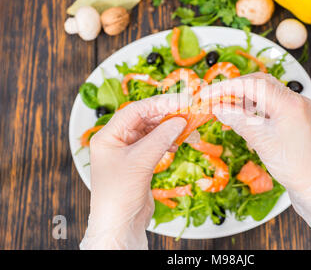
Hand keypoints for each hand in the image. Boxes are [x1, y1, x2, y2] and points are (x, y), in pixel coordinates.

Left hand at [80, 94, 187, 249]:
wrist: (120, 225)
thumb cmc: (119, 195)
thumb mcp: (140, 162)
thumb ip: (160, 138)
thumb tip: (179, 120)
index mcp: (108, 136)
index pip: (135, 110)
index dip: (158, 103)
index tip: (179, 101)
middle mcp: (117, 141)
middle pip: (144, 118)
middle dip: (165, 115)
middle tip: (186, 111)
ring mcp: (128, 152)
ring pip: (151, 131)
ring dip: (168, 128)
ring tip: (186, 126)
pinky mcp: (139, 162)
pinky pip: (155, 144)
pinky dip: (168, 141)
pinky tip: (177, 143)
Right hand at [200, 73, 310, 237]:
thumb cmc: (294, 167)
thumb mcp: (262, 143)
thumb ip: (239, 121)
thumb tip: (219, 108)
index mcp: (290, 104)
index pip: (254, 84)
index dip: (227, 87)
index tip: (208, 93)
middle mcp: (296, 100)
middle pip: (259, 83)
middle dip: (234, 88)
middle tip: (213, 97)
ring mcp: (297, 107)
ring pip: (264, 92)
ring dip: (242, 96)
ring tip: (223, 106)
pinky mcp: (295, 116)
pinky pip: (270, 104)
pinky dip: (253, 106)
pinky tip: (239, 114)